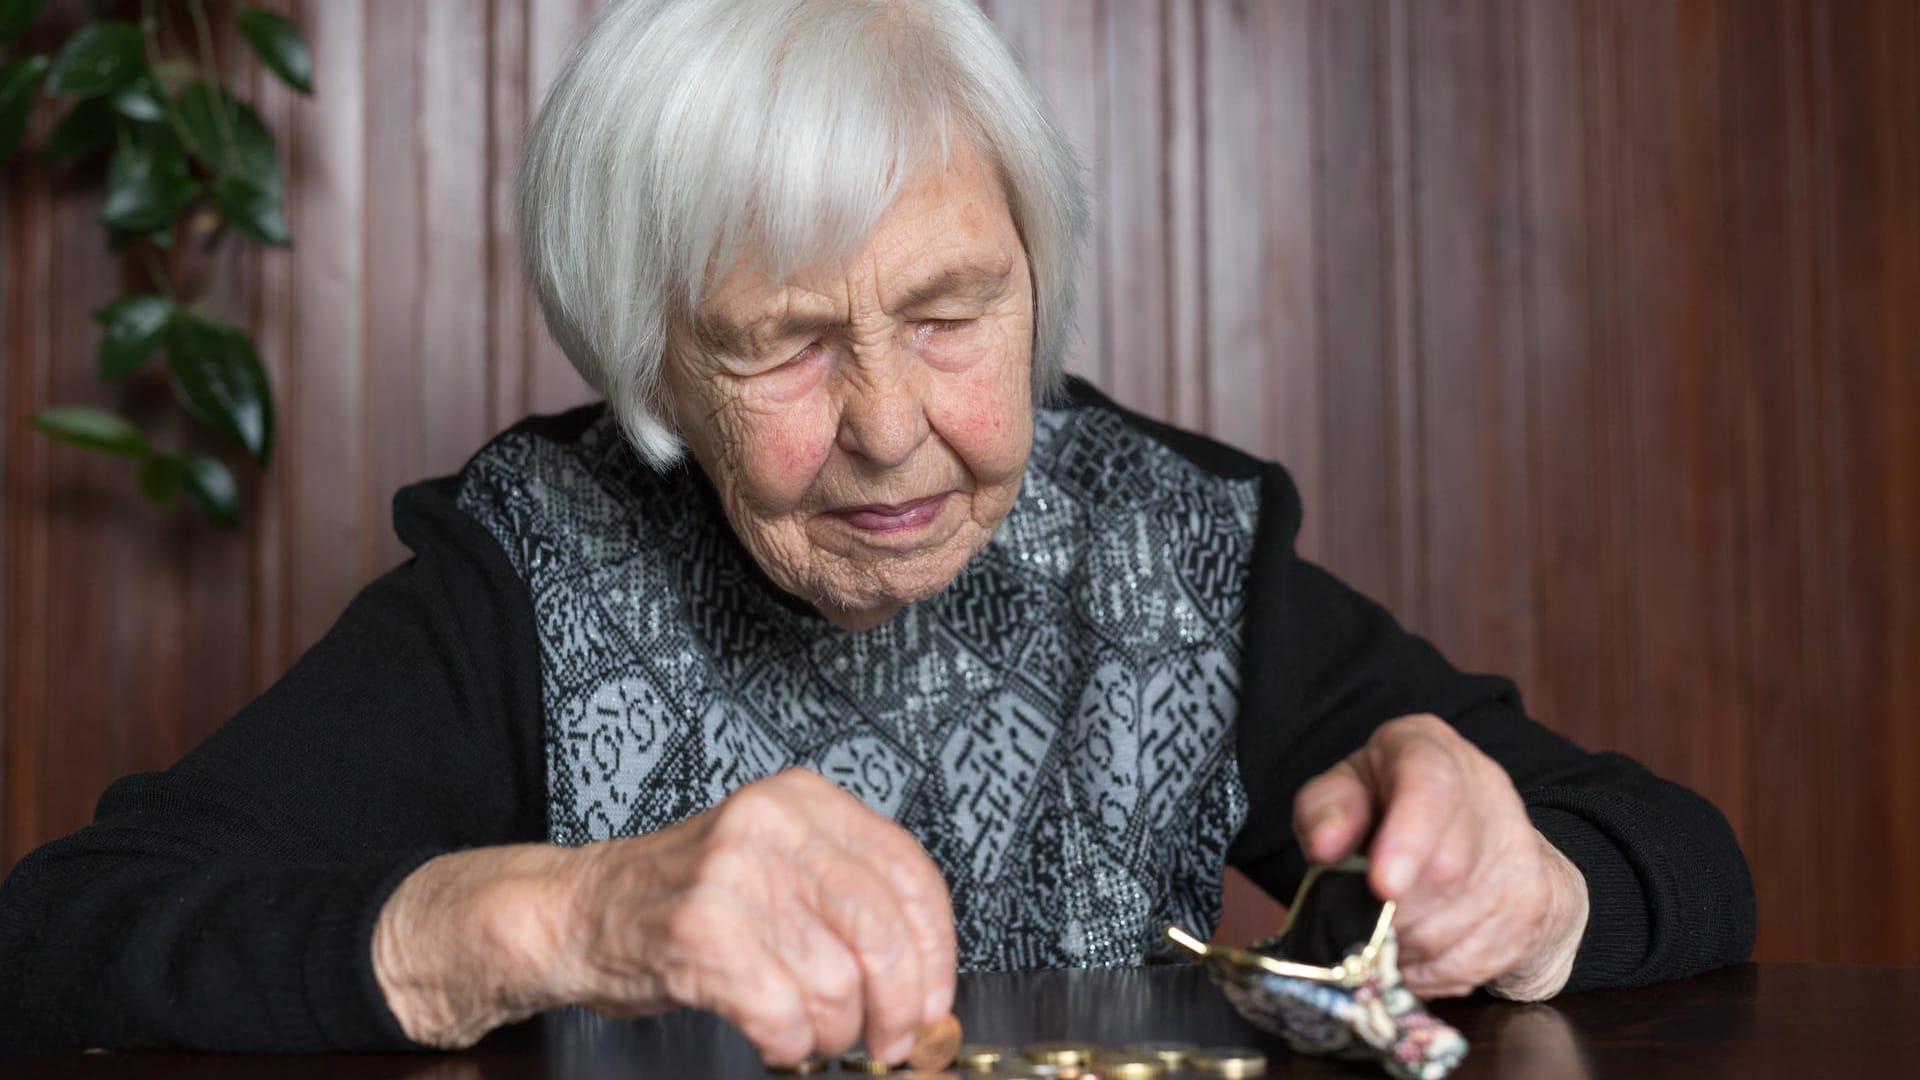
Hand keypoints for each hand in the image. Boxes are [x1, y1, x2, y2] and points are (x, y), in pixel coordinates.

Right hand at [373, 768, 956, 1064]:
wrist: (578, 910)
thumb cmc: (683, 897)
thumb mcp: (775, 862)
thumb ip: (846, 896)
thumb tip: (927, 974)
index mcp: (802, 801)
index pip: (908, 874)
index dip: (936, 950)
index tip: (935, 995)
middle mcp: (771, 826)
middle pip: (882, 932)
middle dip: (899, 1005)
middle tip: (890, 1040)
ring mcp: (733, 878)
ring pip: (837, 984)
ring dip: (832, 1032)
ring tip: (809, 1032)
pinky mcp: (699, 935)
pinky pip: (783, 1014)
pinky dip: (788, 1043)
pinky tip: (773, 1037)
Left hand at [1291, 714, 1588, 999]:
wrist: (1477, 838)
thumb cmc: (1388, 809)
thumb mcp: (1345, 792)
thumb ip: (1325, 808)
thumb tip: (1325, 844)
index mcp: (1430, 750)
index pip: (1430, 788)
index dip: (1409, 839)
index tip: (1384, 886)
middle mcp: (1486, 790)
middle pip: (1444, 869)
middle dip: (1390, 909)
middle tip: (1361, 918)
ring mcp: (1518, 850)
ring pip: (1455, 925)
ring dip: (1404, 945)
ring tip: (1385, 931)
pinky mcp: (1532, 907)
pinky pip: (1471, 961)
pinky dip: (1427, 970)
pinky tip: (1414, 951)